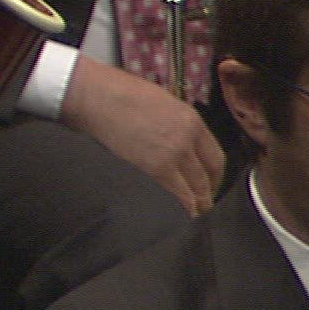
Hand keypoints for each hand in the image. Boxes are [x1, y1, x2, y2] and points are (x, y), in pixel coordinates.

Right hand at [60, 56, 220, 214]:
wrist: (92, 95)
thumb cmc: (119, 93)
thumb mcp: (163, 102)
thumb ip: (178, 125)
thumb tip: (183, 145)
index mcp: (192, 121)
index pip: (216, 158)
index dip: (215, 177)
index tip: (210, 186)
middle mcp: (187, 139)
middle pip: (207, 177)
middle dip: (207, 195)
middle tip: (203, 206)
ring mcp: (172, 155)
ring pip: (195, 190)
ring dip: (196, 206)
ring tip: (193, 215)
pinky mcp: (154, 168)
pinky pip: (176, 196)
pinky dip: (181, 209)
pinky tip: (181, 216)